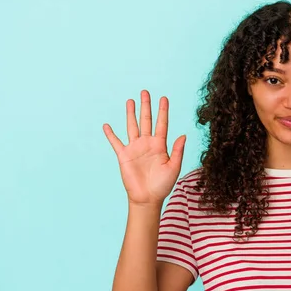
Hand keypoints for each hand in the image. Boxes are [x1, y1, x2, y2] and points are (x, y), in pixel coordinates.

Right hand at [103, 90, 185, 206]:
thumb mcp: (174, 167)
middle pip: (146, 120)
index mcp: (160, 145)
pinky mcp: (124, 156)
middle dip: (146, 106)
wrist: (148, 198)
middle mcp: (147, 144)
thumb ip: (178, 151)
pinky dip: (111, 134)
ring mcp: (135, 149)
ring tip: (130, 100)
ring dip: (131, 114)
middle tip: (146, 92)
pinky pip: (116, 142)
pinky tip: (107, 125)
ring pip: (132, 126)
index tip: (164, 98)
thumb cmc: (163, 185)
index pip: (162, 124)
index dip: (163, 111)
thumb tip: (184, 135)